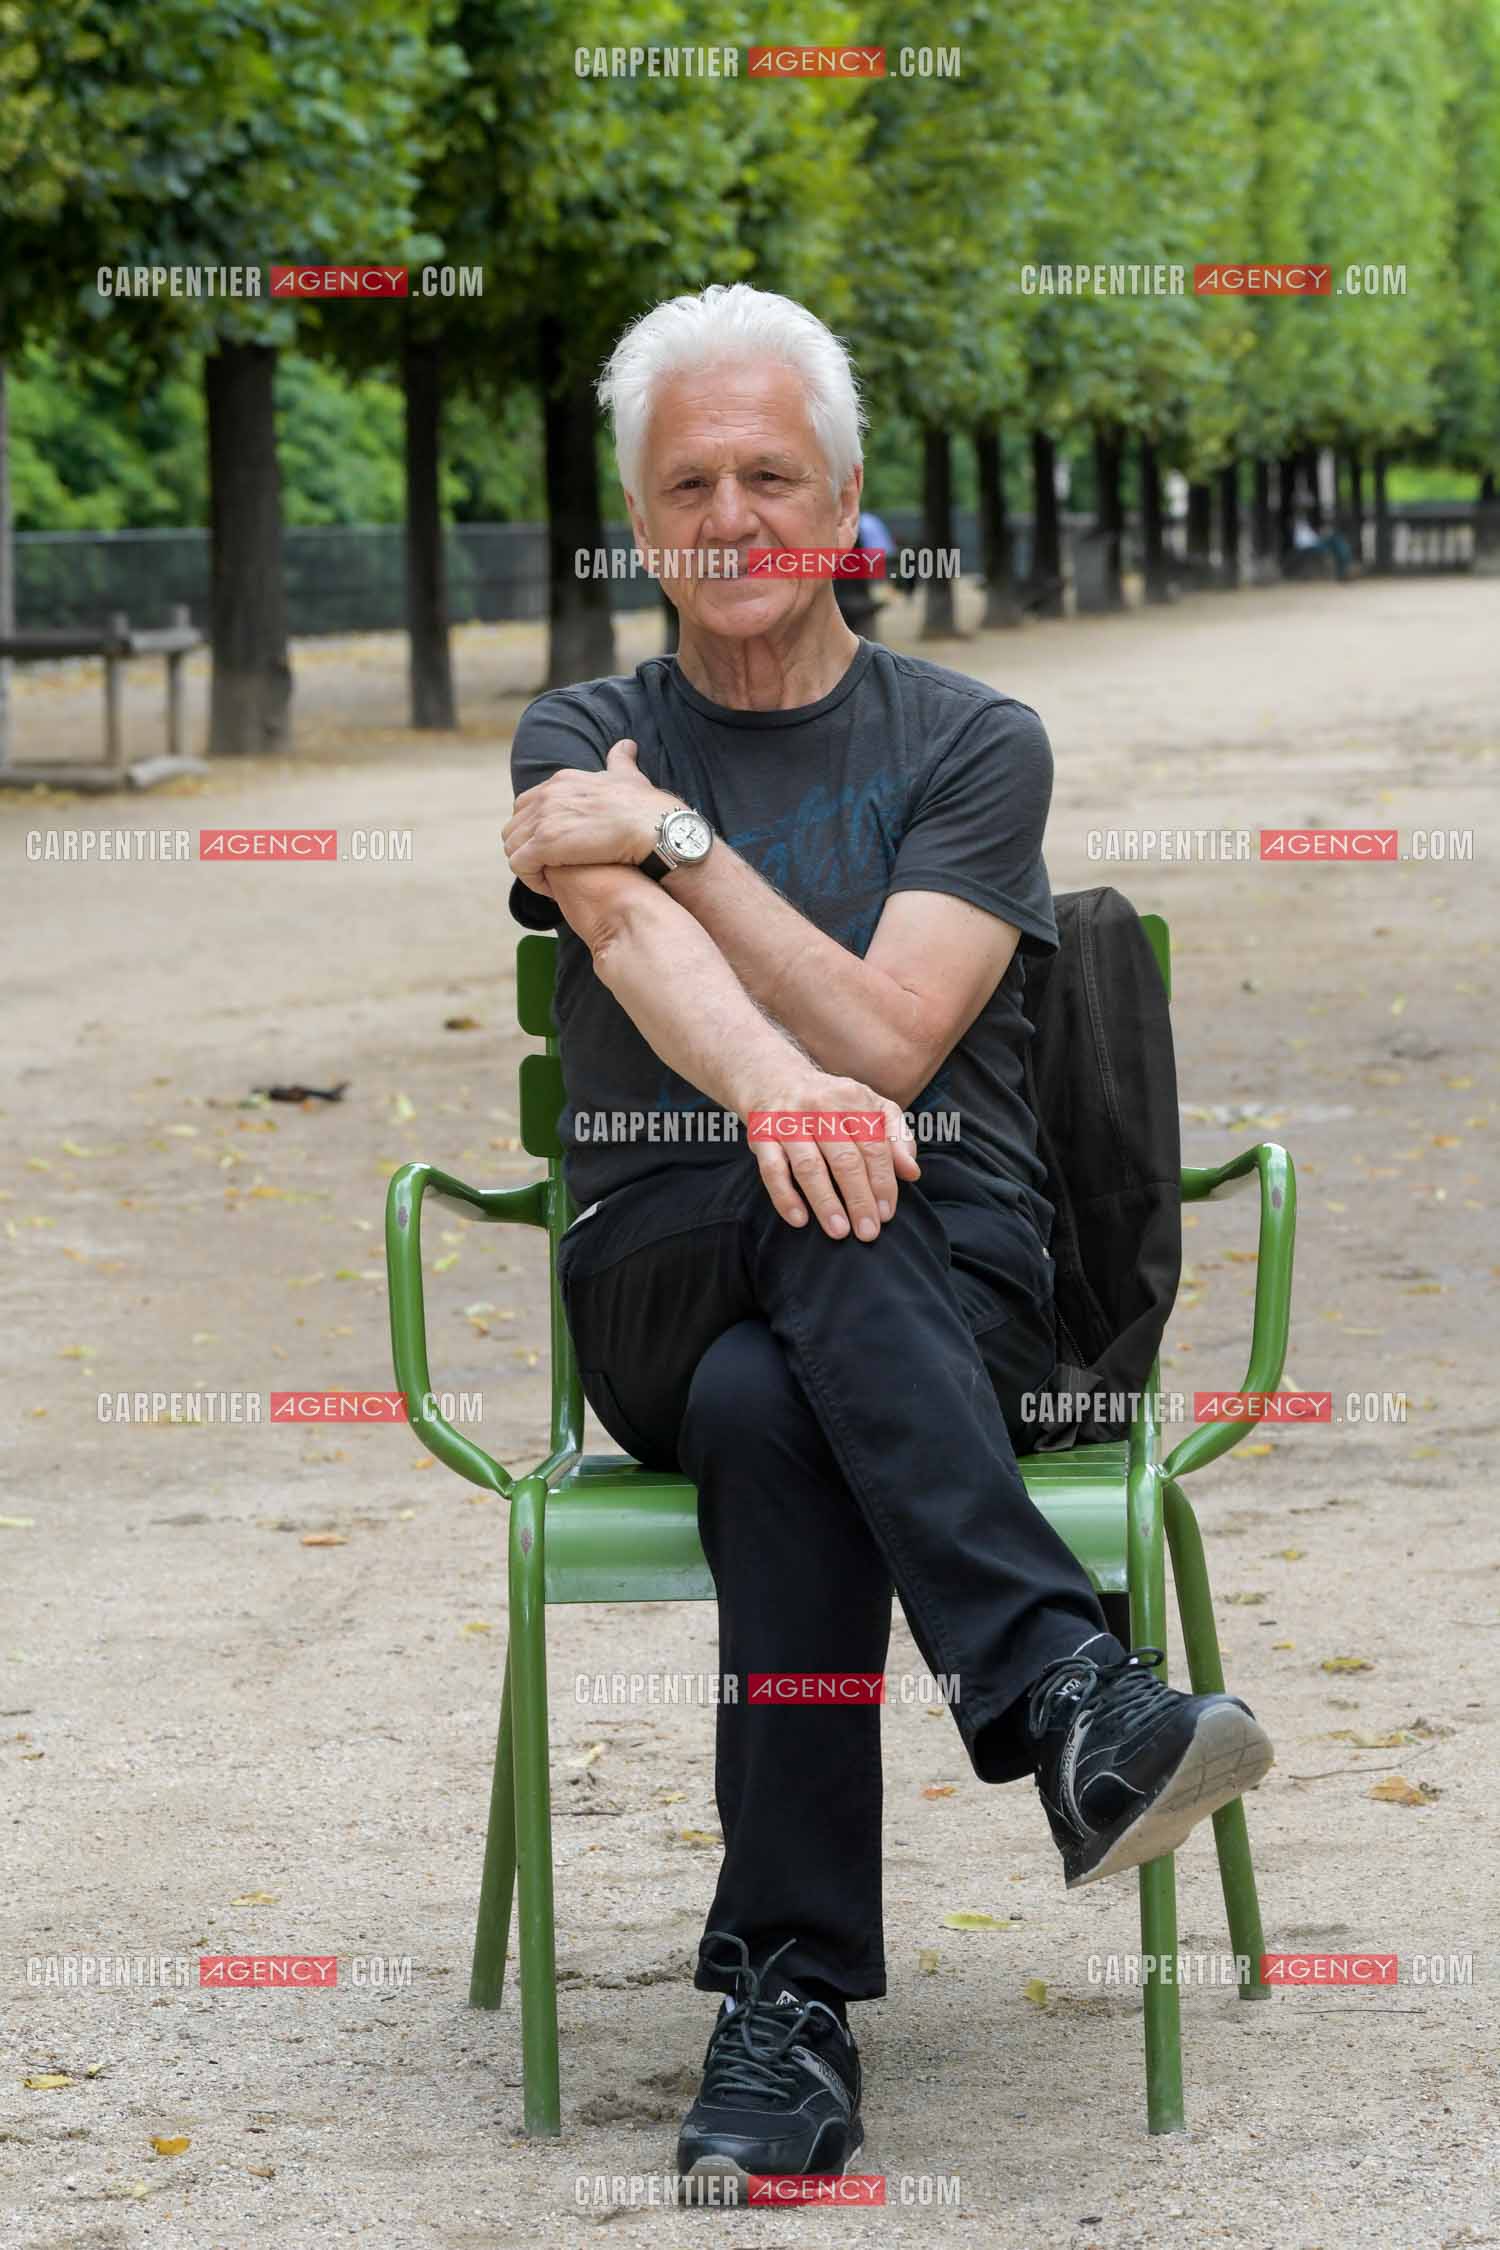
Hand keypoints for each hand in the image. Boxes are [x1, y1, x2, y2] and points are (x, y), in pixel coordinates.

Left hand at [503, 740, 675, 897]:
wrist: (654, 826)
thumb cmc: (647, 807)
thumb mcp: (629, 776)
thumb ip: (621, 761)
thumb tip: (626, 745)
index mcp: (561, 781)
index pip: (527, 806)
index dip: (535, 831)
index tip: (556, 850)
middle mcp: (547, 795)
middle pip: (514, 827)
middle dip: (527, 850)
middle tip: (551, 869)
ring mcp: (544, 818)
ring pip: (512, 848)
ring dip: (529, 867)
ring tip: (552, 881)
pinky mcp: (544, 843)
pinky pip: (520, 865)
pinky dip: (532, 879)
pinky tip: (553, 888)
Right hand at [736, 1068, 920, 1240]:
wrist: (775, 1078)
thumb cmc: (832, 1101)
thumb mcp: (870, 1107)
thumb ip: (895, 1138)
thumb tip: (912, 1172)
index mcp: (853, 1100)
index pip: (874, 1147)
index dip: (883, 1182)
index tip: (887, 1213)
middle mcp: (821, 1107)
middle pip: (845, 1160)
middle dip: (859, 1199)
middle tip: (868, 1232)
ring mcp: (788, 1122)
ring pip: (809, 1167)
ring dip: (825, 1203)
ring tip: (839, 1232)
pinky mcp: (761, 1136)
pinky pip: (772, 1170)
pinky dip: (785, 1197)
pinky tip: (799, 1220)